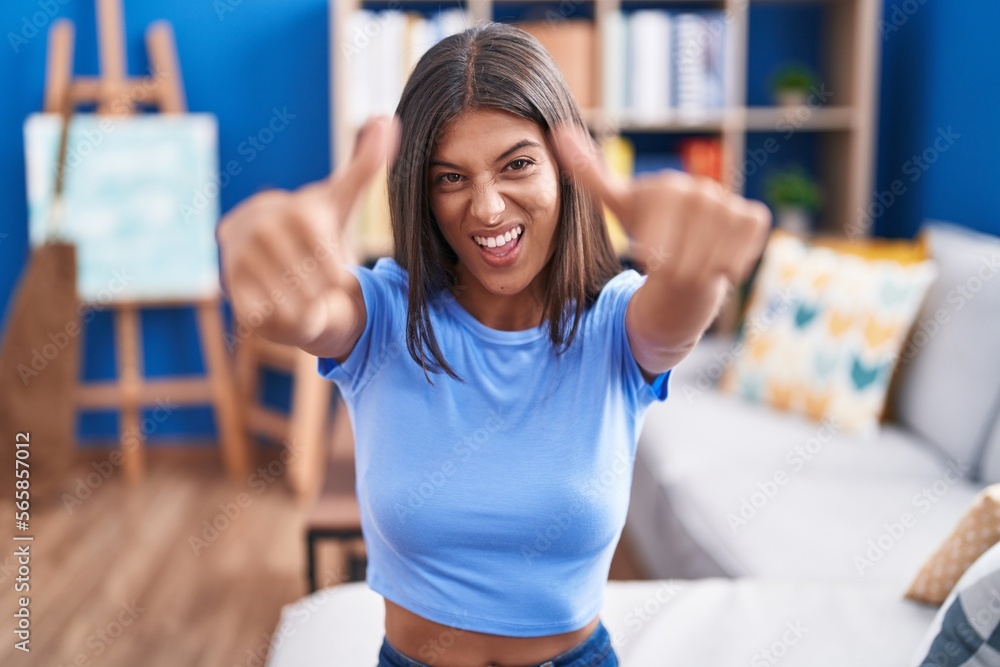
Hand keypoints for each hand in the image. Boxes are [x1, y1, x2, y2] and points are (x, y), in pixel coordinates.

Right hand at [216, 116, 399, 346]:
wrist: (261, 254)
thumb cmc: (308, 229)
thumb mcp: (338, 200)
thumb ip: (364, 165)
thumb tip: (386, 118)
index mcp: (294, 211)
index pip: (332, 259)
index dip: (336, 265)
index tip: (329, 257)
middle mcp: (260, 230)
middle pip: (317, 282)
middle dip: (320, 285)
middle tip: (310, 274)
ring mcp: (239, 260)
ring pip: (297, 302)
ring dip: (303, 301)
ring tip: (297, 285)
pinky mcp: (230, 292)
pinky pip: (273, 316)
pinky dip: (283, 315)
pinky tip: (278, 298)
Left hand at [550, 125, 770, 288]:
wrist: (686, 245)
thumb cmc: (649, 229)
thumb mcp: (618, 205)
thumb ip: (589, 172)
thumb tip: (556, 130)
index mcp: (666, 188)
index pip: (654, 244)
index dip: (649, 257)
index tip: (645, 253)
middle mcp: (701, 190)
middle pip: (681, 257)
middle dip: (671, 269)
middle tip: (668, 263)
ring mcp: (729, 203)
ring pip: (709, 262)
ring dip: (696, 272)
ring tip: (689, 261)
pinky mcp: (753, 218)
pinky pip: (737, 258)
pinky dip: (726, 267)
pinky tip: (716, 260)